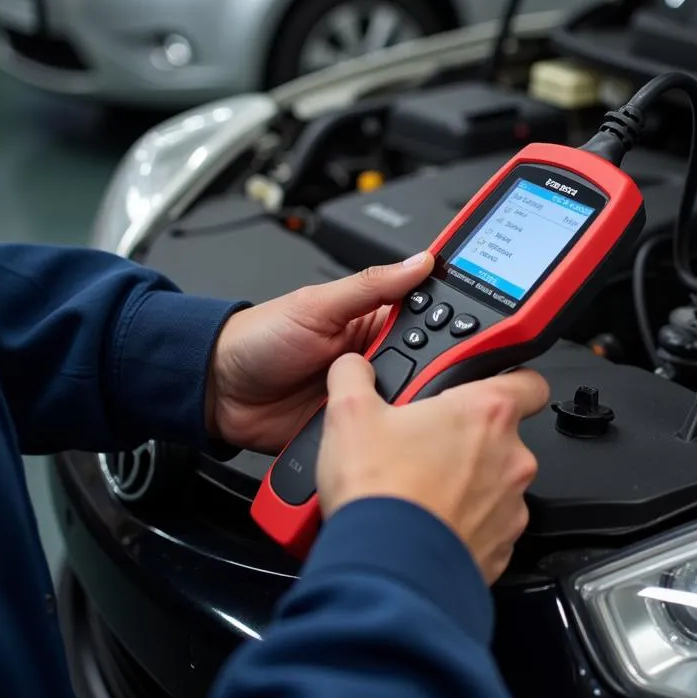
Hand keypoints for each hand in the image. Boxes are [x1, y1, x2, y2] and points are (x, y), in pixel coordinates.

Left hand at [206, 252, 433, 452]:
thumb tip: (421, 261)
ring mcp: (364, 395)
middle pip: (427, 365)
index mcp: (372, 321)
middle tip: (427, 371)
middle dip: (434, 369)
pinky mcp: (352, 428)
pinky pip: (380, 434)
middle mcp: (375, 358)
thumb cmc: (258, 340)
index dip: (452, 320)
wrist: (217, 392)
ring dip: (409, 404)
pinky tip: (392, 435)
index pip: (426, 316)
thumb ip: (371, 286)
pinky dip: (385, 436)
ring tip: (404, 401)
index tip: (479, 323)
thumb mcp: (317, 304)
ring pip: (410, 403)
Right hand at [317, 354, 549, 584]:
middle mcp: (511, 458)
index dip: (510, 379)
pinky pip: (487, 527)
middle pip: (503, 436)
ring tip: (420, 490)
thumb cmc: (381, 492)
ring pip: (495, 484)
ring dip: (467, 484)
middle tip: (425, 445)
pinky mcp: (501, 548)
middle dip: (468, 438)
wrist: (386, 570)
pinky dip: (463, 524)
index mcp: (486, 413)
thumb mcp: (349, 413)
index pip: (530, 382)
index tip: (489, 385)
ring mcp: (510, 507)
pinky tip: (427, 523)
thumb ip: (355, 375)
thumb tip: (353, 368)